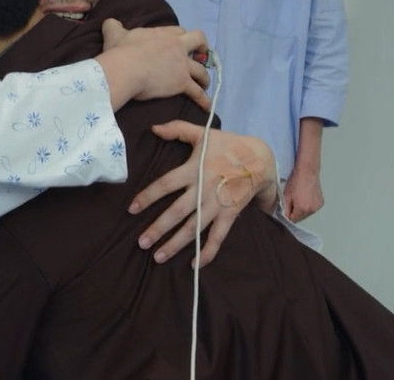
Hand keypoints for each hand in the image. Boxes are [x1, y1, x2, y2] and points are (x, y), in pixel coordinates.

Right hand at [100, 19, 210, 110]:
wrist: (126, 69)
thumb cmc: (121, 51)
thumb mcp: (115, 34)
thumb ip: (114, 26)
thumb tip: (110, 22)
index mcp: (163, 34)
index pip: (179, 31)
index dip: (180, 37)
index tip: (178, 43)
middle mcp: (177, 46)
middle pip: (198, 40)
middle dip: (202, 47)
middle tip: (200, 55)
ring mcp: (181, 65)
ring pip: (201, 69)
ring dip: (204, 77)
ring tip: (204, 83)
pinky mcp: (182, 82)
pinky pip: (197, 92)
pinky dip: (203, 99)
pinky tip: (207, 106)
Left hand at [127, 120, 276, 266]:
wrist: (261, 158)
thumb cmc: (228, 145)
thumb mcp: (203, 132)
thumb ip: (177, 128)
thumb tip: (153, 128)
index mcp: (194, 169)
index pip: (165, 184)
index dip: (148, 196)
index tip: (132, 209)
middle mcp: (204, 189)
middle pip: (177, 212)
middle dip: (158, 228)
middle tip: (141, 242)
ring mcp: (217, 204)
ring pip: (194, 228)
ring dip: (176, 244)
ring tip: (158, 257)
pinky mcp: (230, 215)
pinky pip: (218, 237)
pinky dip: (207, 253)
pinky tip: (194, 266)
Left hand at [282, 166, 323, 221]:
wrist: (307, 171)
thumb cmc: (296, 181)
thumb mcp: (286, 196)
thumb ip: (285, 209)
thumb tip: (285, 216)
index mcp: (302, 209)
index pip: (293, 220)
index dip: (288, 215)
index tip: (286, 209)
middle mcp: (312, 210)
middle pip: (300, 218)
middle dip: (295, 212)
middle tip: (292, 201)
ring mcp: (317, 206)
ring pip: (306, 213)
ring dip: (302, 209)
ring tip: (299, 197)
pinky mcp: (321, 202)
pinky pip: (312, 208)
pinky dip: (308, 205)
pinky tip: (305, 196)